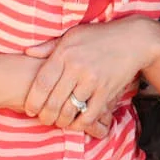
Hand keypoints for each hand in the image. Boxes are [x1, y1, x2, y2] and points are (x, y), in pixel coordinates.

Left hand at [23, 18, 159, 138]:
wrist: (133, 39)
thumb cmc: (99, 36)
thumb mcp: (72, 35)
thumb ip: (49, 46)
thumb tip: (27, 53)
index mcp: (64, 53)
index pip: (41, 83)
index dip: (32, 101)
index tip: (29, 109)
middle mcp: (76, 68)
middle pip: (53, 101)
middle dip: (45, 116)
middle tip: (43, 120)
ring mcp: (92, 81)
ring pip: (69, 111)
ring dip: (60, 122)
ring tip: (58, 122)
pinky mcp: (106, 91)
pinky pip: (89, 115)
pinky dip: (79, 124)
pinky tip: (76, 123)